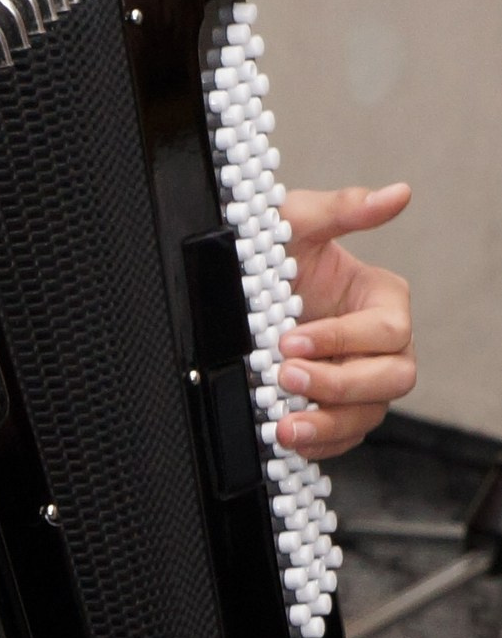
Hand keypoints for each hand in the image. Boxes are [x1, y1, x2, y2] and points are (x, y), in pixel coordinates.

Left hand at [275, 184, 415, 457]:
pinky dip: (319, 443)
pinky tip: (289, 439)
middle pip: (391, 379)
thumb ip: (342, 208)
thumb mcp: (296, 222)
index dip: (342, 339)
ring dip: (328, 424)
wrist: (239, 292)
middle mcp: (382, 345)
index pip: (386, 332)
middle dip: (338, 384)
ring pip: (369, 415)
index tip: (291, 340)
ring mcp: (362, 381)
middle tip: (285, 375)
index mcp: (383, 301)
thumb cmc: (273, 252)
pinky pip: (342, 438)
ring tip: (285, 426)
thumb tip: (397, 193)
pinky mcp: (338, 411)